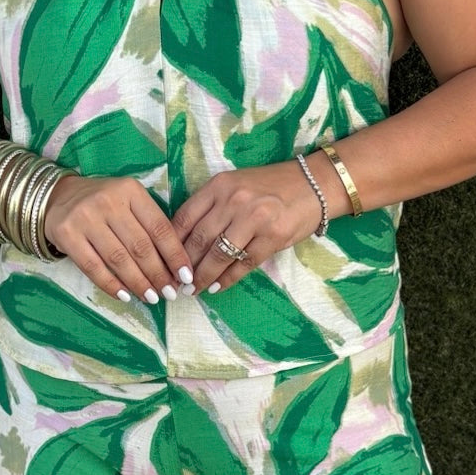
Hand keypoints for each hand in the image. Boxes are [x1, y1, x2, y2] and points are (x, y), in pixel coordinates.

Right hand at [43, 172, 195, 306]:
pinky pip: (93, 267)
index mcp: (130, 190)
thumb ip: (148, 225)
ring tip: (152, 298)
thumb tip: (173, 266)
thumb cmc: (102, 203)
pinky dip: (111, 285)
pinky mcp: (66, 234)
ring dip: (138, 283)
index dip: (175, 255)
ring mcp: (85, 217)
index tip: (185, 276)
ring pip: (118, 259)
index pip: (159, 227)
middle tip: (170, 293)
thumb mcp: (128, 202)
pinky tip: (125, 296)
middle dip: (158, 274)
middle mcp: (108, 201)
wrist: (57, 197)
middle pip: (140, 246)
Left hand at [171, 159, 330, 292]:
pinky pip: (244, 264)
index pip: (185, 218)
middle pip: (199, 239)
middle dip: (184, 266)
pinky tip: (216, 287)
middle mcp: (234, 200)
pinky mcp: (273, 237)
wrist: (313, 185)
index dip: (171, 245)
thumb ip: (210, 207)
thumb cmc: (269, 187)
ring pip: (219, 255)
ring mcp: (255, 218)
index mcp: (219, 185)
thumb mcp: (234, 186)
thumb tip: (182, 241)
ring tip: (193, 289)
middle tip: (174, 283)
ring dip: (203, 277)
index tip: (163, 262)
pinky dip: (227, 279)